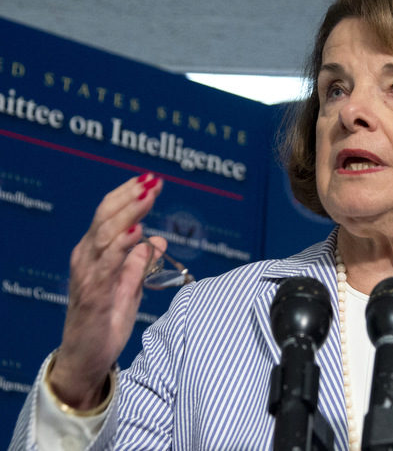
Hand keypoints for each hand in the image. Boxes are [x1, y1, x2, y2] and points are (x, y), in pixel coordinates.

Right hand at [49, 173, 164, 409]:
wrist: (87, 359)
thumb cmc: (105, 322)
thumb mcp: (130, 287)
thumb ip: (141, 262)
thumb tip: (159, 238)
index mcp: (95, 253)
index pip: (109, 214)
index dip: (129, 195)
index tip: (151, 180)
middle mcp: (87, 259)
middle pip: (106, 218)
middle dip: (130, 197)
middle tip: (152, 181)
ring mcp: (88, 276)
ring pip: (105, 235)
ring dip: (128, 214)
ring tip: (147, 197)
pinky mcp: (93, 295)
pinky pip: (107, 265)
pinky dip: (121, 246)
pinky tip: (136, 232)